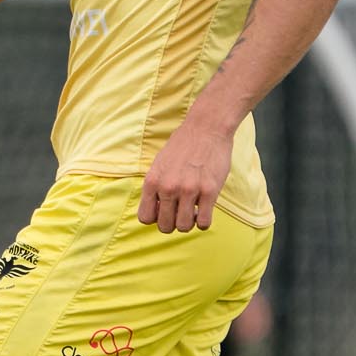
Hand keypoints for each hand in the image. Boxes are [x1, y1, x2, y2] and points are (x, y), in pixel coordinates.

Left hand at [140, 114, 233, 233]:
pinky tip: (204, 209)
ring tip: (193, 211)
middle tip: (180, 212)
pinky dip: (203, 222)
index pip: (145, 218)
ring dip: (188, 223)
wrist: (206, 128)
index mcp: (152, 181)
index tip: (164, 210)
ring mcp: (189, 190)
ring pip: (183, 227)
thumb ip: (155, 187)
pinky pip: (203, 223)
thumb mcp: (159, 164)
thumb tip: (155, 210)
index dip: (156, 218)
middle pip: (165, 226)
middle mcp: (168, 187)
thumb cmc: (183, 146)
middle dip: (172, 223)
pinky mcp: (209, 191)